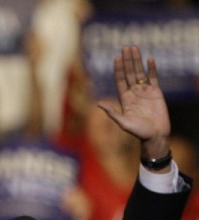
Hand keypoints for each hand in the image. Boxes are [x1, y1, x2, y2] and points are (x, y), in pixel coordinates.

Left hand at [97, 45, 169, 159]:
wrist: (155, 136)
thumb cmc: (138, 132)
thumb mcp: (123, 123)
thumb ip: (112, 113)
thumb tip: (98, 104)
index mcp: (124, 99)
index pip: (120, 80)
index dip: (118, 69)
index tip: (116, 58)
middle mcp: (133, 93)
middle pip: (130, 73)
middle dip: (127, 60)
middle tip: (126, 47)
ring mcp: (145, 92)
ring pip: (140, 72)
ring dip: (137, 61)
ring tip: (135, 48)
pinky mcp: (156, 92)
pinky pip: (153, 77)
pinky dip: (151, 68)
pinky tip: (149, 59)